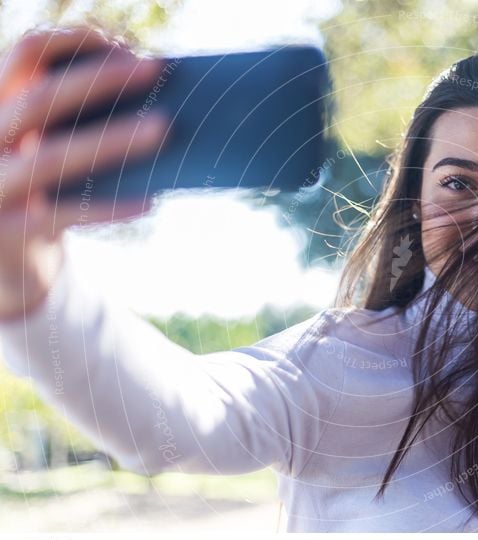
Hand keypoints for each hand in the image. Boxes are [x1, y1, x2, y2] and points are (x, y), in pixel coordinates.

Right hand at [0, 26, 167, 321]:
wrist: (9, 261)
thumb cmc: (44, 188)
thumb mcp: (48, 141)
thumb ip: (76, 114)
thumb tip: (149, 85)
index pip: (25, 53)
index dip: (73, 42)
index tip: (126, 45)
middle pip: (38, 98)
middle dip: (99, 79)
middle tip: (154, 70)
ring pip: (49, 158)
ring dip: (111, 140)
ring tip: (164, 128)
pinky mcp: (5, 231)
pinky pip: (62, 215)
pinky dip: (108, 207)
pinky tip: (150, 201)